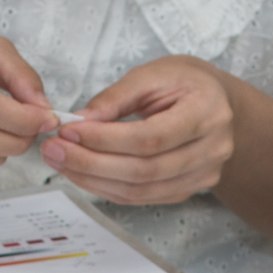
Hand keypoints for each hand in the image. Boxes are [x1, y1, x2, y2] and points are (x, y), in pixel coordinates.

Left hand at [45, 56, 237, 204]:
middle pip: (144, 170)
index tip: (68, 131)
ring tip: (61, 162)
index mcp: (207, 112)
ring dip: (94, 180)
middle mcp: (213, 149)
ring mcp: (204, 175)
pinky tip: (83, 174)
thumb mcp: (152, 74)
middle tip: (53, 150)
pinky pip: (143, 198)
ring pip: (141, 191)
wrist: (218, 103)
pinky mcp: (189, 190)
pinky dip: (108, 188)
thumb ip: (115, 98)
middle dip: (91, 163)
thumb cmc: (185, 82)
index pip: (151, 138)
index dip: (105, 140)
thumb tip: (79, 122)